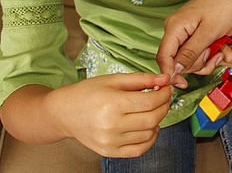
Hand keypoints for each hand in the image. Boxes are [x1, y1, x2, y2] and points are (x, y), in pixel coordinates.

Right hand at [45, 73, 170, 157]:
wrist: (64, 113)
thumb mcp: (114, 79)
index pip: (150, 102)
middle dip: (164, 106)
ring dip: (157, 121)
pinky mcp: (109, 152)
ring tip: (151, 110)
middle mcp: (111, 126)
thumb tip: (165, 79)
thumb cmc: (87, 93)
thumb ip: (141, 79)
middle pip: (152, 119)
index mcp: (112, 104)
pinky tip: (147, 127)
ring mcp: (110, 142)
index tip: (166, 88)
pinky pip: (139, 150)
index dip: (164, 94)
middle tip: (163, 98)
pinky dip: (149, 139)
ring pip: (149, 134)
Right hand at [157, 0, 231, 87]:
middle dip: (192, 64)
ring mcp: (181, 28)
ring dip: (200, 59)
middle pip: (174, 59)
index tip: (182, 84)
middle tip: (212, 57)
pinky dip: (202, 53)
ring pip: (184, 56)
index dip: (170, 74)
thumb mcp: (209, 33)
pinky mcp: (189, 30)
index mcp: (174, 26)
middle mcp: (173, 27)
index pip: (163, 57)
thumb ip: (190, 53)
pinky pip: (190, 49)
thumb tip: (174, 70)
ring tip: (216, 50)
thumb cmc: (224, 7)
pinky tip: (215, 48)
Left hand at [220, 11, 231, 67]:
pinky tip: (225, 41)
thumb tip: (217, 34)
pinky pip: (227, 59)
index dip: (218, 47)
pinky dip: (224, 51)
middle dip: (217, 49)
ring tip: (222, 37)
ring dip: (220, 50)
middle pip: (223, 61)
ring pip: (223, 61)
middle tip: (216, 36)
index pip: (226, 57)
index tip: (216, 37)